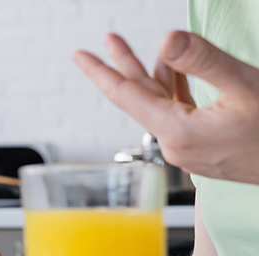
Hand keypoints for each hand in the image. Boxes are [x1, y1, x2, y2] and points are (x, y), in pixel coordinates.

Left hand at [74, 31, 258, 184]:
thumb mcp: (246, 87)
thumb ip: (204, 62)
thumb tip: (168, 38)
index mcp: (178, 132)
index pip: (127, 96)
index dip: (101, 71)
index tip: (80, 55)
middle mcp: (178, 145)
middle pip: (140, 98)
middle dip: (123, 65)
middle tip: (106, 40)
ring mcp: (191, 150)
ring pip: (162, 104)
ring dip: (155, 73)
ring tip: (150, 48)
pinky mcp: (206, 149)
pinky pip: (180, 113)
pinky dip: (176, 88)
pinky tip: (176, 69)